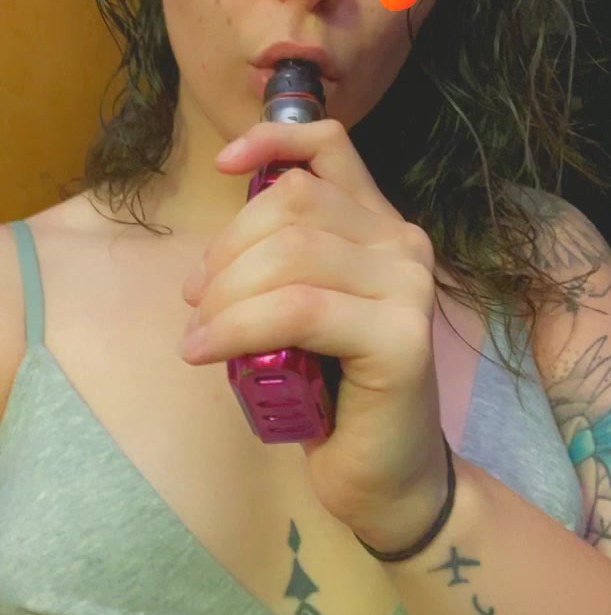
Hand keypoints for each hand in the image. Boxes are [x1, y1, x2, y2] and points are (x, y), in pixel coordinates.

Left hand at [180, 118, 450, 553]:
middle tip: (197, 301)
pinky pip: (300, 311)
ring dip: (226, 294)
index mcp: (378, 224)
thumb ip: (281, 262)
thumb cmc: (332, 392)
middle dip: (227, 249)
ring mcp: (408, 285)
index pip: (330, 146)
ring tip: (201, 336)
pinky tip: (208, 351)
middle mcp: (402, 242)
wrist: (383, 474)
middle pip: (294, 203)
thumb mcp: (298, 310)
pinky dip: (239, 327)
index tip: (224, 164)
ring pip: (292, 255)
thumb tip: (218, 250)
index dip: (274, 139)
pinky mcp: (401, 336)